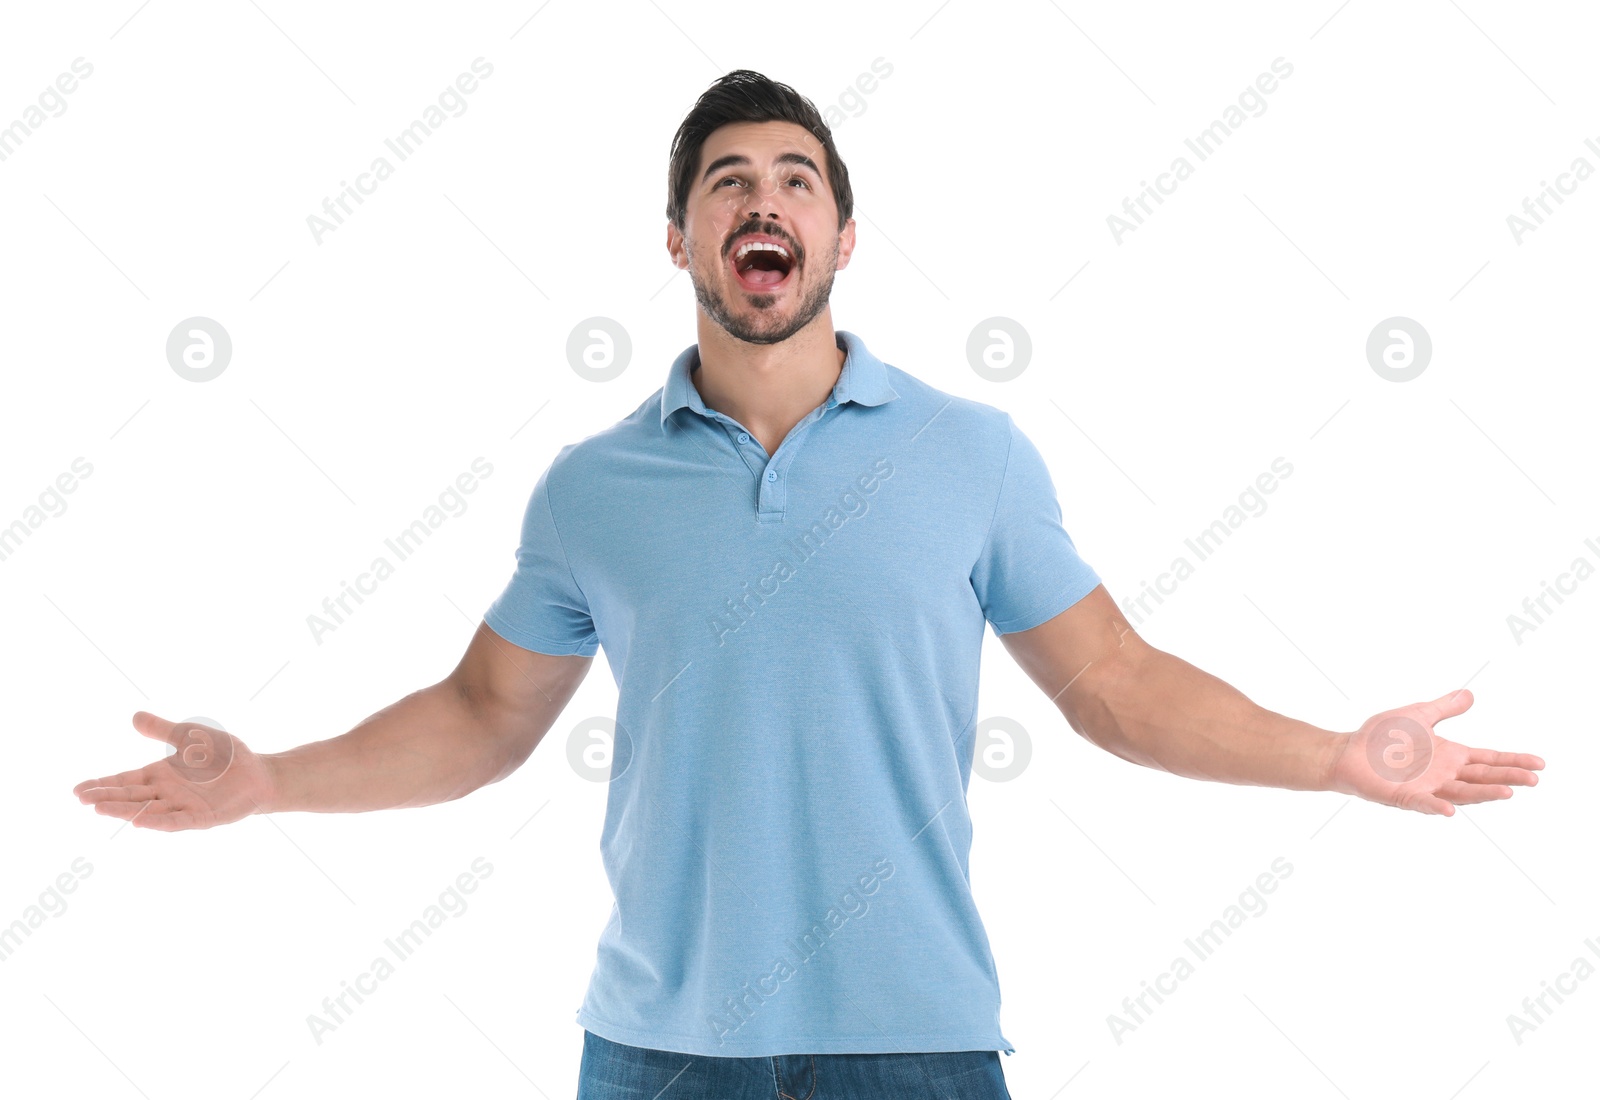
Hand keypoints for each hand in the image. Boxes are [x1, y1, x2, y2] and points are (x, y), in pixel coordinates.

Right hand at [73, 712, 276, 830]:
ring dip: (125, 811)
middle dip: (106, 798)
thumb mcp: (191, 737)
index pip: (125, 781)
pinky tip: (139, 821)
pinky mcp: (203, 818)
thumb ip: (164, 730)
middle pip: (131, 798)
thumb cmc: (223, 756)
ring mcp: (183, 807)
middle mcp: (166, 794)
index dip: (102, 785)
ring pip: (148, 811)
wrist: (258, 772)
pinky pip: (177, 821)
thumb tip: (135, 717)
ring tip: (101, 809)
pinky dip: (158, 822)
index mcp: (160, 776)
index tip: (77, 790)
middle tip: (82, 799)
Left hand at [1327, 689, 1543, 815]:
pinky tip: (1450, 810)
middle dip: (1507, 778)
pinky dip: (1436, 807)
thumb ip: (1444, 708)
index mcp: (1450, 755)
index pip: (1488, 759)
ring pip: (1461, 793)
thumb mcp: (1418, 716)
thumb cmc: (1381, 736)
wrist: (1348, 751)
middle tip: (1532, 780)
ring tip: (1506, 792)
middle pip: (1482, 778)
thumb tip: (1470, 695)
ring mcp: (1427, 788)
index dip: (1513, 761)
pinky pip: (1424, 804)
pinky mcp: (1405, 797)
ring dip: (1482, 794)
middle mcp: (1444, 774)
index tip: (1540, 764)